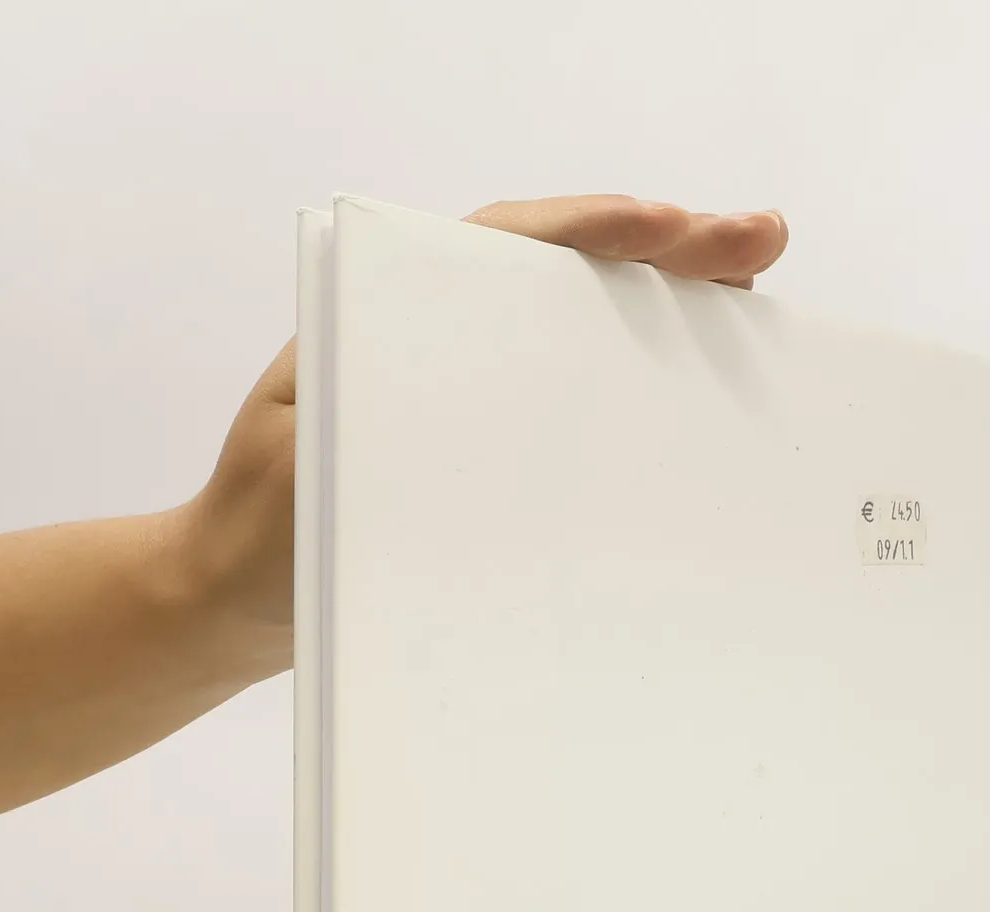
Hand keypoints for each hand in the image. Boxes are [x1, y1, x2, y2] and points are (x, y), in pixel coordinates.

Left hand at [175, 196, 789, 679]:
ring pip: (580, 333)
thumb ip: (368, 419)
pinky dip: (638, 393)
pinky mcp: (490, 461)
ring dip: (667, 313)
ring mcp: (472, 399)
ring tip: (755, 291)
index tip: (672, 229)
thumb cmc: (259, 539)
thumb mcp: (304, 468)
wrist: (229, 605)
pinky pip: (573, 410)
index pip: (506, 249)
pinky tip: (700, 398)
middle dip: (666, 254)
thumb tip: (477, 396)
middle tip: (760, 243)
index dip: (594, 230)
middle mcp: (442, 342)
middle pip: (566, 275)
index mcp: (394, 318)